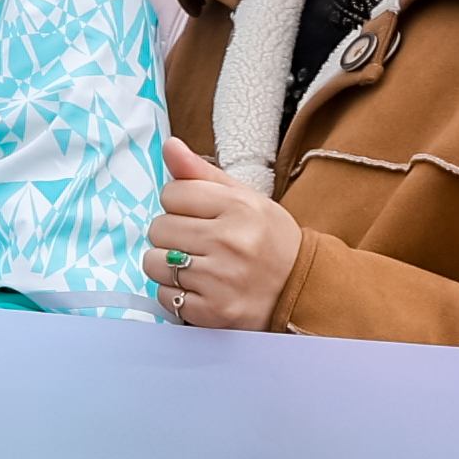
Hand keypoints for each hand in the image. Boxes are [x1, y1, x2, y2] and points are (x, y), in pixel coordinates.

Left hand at [150, 137, 303, 330]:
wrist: (304, 290)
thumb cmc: (270, 240)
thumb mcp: (246, 199)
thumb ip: (203, 173)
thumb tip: (169, 145)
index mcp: (239, 207)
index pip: (171, 193)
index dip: (180, 204)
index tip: (199, 215)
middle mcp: (230, 242)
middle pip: (158, 227)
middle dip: (173, 234)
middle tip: (200, 242)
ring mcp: (220, 280)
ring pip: (154, 262)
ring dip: (168, 265)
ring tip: (196, 265)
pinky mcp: (213, 312)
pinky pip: (164, 296)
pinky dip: (176, 294)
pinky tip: (201, 288)